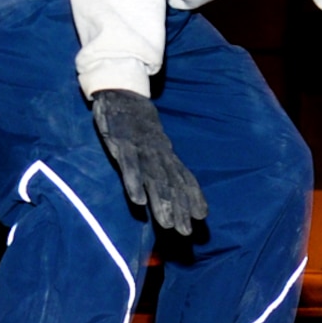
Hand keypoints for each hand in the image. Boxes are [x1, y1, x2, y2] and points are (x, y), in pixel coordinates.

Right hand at [90, 88, 206, 233]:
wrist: (121, 90)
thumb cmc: (138, 122)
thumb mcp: (154, 142)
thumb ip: (163, 163)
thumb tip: (175, 186)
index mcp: (165, 152)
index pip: (183, 177)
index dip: (193, 195)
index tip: (201, 218)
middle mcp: (157, 152)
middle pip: (171, 183)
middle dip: (179, 208)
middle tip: (185, 232)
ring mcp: (140, 147)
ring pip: (153, 178)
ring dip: (161, 201)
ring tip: (167, 224)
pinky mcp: (120, 142)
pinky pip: (128, 165)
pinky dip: (134, 182)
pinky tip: (138, 201)